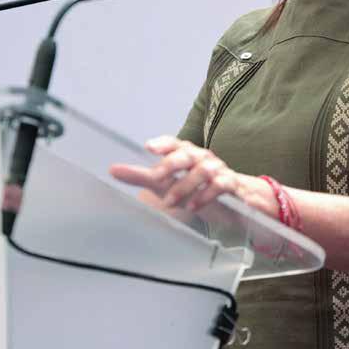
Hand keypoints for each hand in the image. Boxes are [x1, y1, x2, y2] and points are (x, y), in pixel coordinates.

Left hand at [109, 135, 242, 212]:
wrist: (236, 200)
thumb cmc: (196, 188)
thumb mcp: (167, 184)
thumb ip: (141, 177)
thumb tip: (112, 170)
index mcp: (187, 154)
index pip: (175, 143)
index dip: (163, 143)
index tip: (149, 147)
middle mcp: (202, 158)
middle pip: (188, 154)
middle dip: (171, 164)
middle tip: (156, 178)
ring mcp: (218, 170)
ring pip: (204, 170)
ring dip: (186, 185)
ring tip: (170, 201)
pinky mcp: (231, 184)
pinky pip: (221, 184)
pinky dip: (206, 194)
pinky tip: (193, 205)